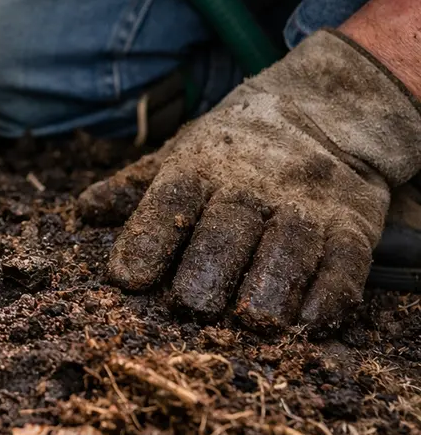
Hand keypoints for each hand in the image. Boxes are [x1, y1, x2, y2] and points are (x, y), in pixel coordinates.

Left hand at [78, 30, 420, 330]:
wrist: (325, 112)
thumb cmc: (234, 148)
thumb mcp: (180, 154)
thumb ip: (134, 188)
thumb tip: (83, 212)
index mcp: (201, 167)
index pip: (170, 199)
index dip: (148, 237)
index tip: (127, 277)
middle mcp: (253, 185)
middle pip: (229, 225)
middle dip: (210, 266)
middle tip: (190, 306)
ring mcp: (306, 205)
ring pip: (290, 245)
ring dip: (273, 285)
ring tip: (254, 322)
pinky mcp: (351, 226)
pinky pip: (345, 261)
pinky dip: (331, 293)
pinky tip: (310, 322)